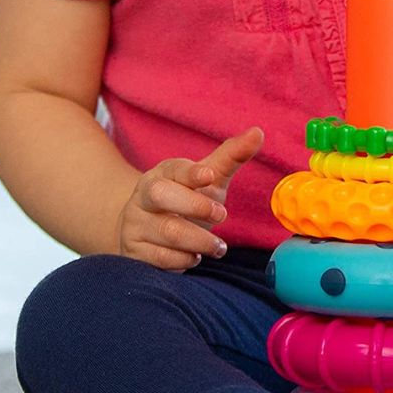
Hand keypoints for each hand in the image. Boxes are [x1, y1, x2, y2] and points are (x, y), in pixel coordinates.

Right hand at [117, 127, 263, 271]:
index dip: (191, 172)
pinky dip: (183, 260)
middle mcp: (143, 196)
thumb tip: (258, 132)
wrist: (147, 231)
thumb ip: (232, 156)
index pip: (174, 168)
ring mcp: (135, 224)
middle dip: (195, 205)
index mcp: (163, 174)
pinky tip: (194, 256)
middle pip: (161, 195)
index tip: (210, 176)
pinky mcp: (133, 251)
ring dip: (199, 240)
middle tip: (222, 214)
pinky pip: (159, 258)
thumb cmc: (185, 199)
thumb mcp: (208, 177)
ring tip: (218, 246)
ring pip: (166, 231)